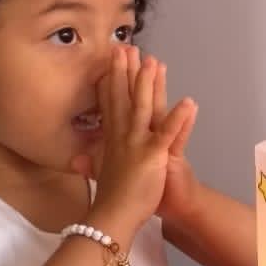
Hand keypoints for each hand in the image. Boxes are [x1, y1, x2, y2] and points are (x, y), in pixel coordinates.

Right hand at [78, 46, 194, 233]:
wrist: (113, 219)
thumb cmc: (111, 200)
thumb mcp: (99, 176)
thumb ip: (89, 163)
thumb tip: (75, 159)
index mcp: (112, 139)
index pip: (111, 103)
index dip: (112, 80)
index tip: (112, 59)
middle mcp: (122, 137)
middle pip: (124, 98)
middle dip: (126, 71)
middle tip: (127, 46)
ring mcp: (136, 144)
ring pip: (143, 108)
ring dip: (148, 84)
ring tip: (153, 61)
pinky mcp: (152, 156)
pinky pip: (168, 134)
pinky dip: (179, 118)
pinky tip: (189, 102)